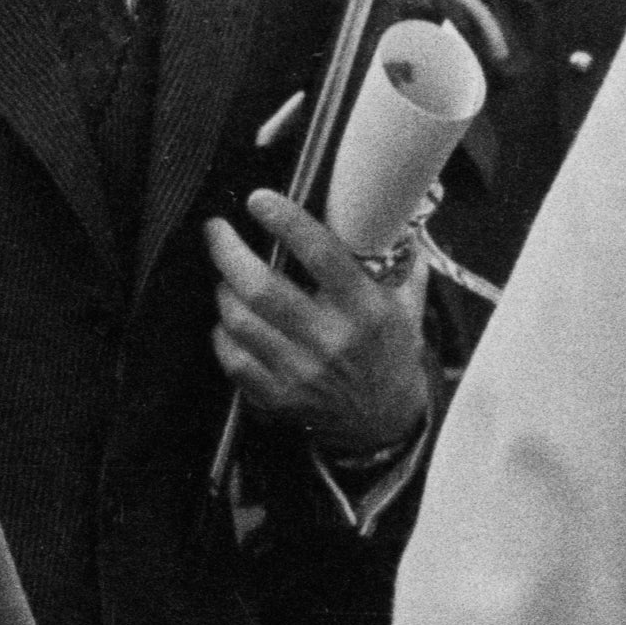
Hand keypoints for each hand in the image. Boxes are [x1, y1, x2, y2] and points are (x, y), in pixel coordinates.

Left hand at [206, 190, 429, 459]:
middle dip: (229, 251)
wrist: (386, 425)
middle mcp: (330, 341)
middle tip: (217, 229)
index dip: (286, 222)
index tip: (259, 198)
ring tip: (225, 273)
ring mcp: (300, 373)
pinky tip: (229, 318)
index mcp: (366, 310)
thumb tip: (393, 212)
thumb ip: (400, 261)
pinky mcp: (277, 399)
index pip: (321, 255)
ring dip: (223, 289)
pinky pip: (233, 358)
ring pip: (240, 321)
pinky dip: (223, 333)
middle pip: (262, 288)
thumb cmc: (393, 355)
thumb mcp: (408, 307)